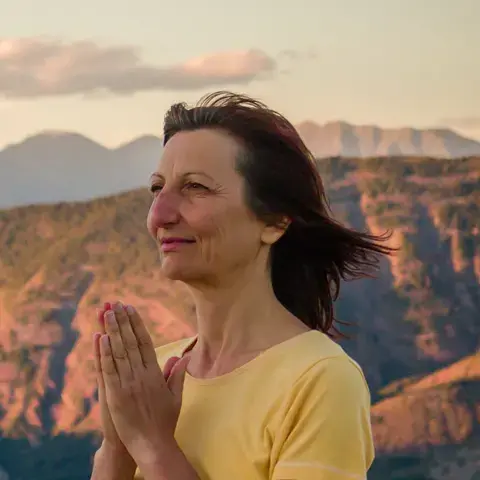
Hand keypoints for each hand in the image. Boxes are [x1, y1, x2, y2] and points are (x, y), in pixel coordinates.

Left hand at [98, 301, 189, 469]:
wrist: (153, 444)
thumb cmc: (164, 421)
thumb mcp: (175, 396)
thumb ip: (178, 374)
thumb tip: (184, 356)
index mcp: (155, 373)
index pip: (145, 342)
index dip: (137, 324)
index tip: (131, 309)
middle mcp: (142, 374)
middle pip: (131, 342)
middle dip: (123, 321)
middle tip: (116, 303)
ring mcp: (128, 383)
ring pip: (120, 351)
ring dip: (113, 330)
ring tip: (107, 312)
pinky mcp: (115, 394)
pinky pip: (109, 370)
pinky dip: (105, 353)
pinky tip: (102, 337)